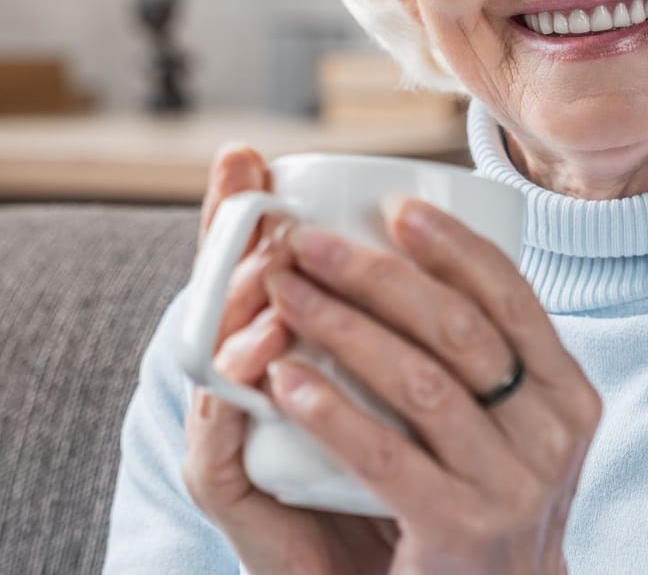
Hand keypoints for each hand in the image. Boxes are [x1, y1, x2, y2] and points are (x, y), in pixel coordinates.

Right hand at [181, 144, 397, 573]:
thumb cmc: (402, 485)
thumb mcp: (410, 392)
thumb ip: (413, 326)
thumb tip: (436, 230)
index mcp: (273, 355)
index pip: (244, 271)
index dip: (235, 212)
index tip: (246, 154)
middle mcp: (237, 388)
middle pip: (216, 298)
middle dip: (234, 237)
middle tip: (254, 191)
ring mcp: (224, 438)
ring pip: (212, 357)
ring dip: (240, 304)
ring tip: (275, 269)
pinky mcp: (224, 492)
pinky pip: (221, 438)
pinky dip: (246, 394)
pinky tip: (274, 362)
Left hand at [260, 195, 600, 574]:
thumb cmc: (477, 503)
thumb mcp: (504, 426)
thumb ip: (478, 356)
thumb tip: (415, 242)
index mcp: (566, 394)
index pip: (511, 297)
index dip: (453, 246)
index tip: (393, 207)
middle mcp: (552, 436)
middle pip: (460, 329)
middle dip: (376, 275)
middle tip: (305, 243)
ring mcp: (512, 487)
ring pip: (421, 383)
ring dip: (343, 327)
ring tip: (284, 293)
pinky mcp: (462, 532)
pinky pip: (387, 456)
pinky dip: (331, 410)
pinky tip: (283, 379)